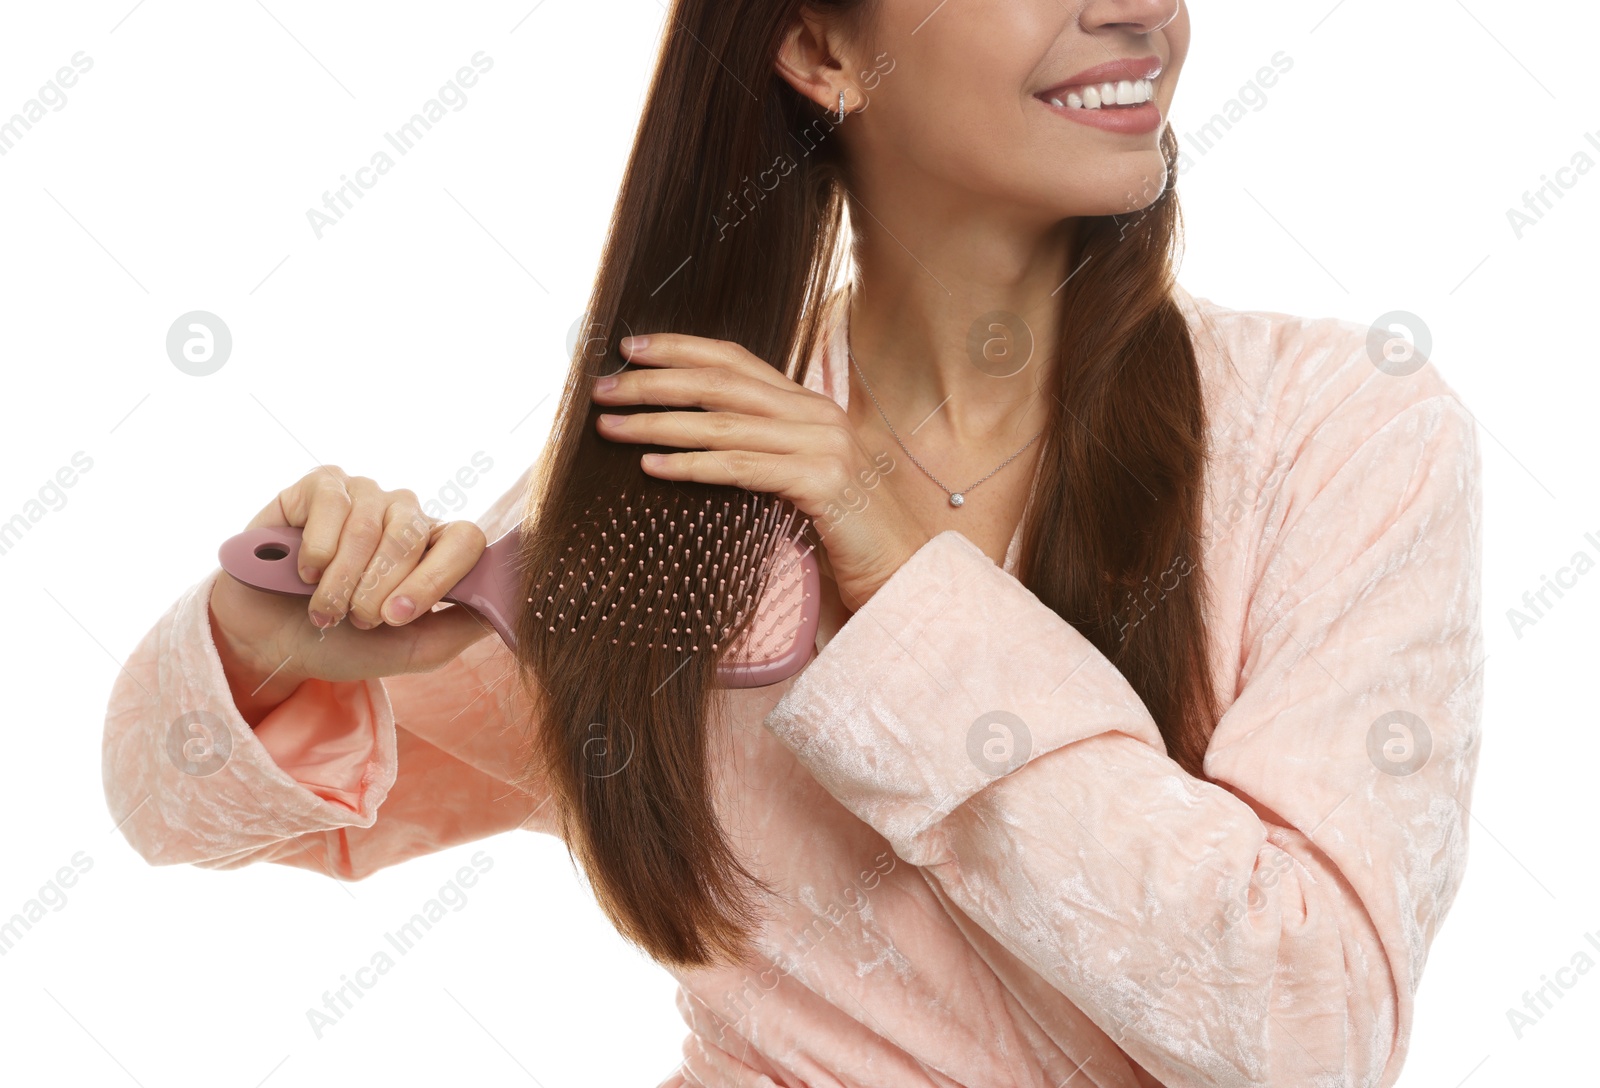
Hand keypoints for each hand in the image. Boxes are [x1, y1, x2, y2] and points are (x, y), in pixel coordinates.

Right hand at [209, 466, 492, 723]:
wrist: (272, 641)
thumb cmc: (346, 643)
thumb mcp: (411, 648)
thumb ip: (461, 625)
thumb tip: (509, 602)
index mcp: (437, 549)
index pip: (466, 540)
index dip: (434, 577)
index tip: (398, 616)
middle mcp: (406, 515)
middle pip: (412, 536)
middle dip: (377, 590)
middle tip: (355, 619)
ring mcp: (366, 495)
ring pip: (368, 528)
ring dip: (341, 582)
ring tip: (325, 608)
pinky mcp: (323, 485)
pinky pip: (332, 508)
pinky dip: (315, 554)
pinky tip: (303, 573)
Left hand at [592, 333, 927, 608]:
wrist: (907, 573)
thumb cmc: (847, 534)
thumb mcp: (801, 479)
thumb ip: (763, 451)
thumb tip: (695, 439)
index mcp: (809, 406)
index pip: (736, 360)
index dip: (681, 349)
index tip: (630, 348)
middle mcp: (817, 414)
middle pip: (721, 383)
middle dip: (654, 383)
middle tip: (602, 389)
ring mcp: (823, 444)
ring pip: (723, 423)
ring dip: (658, 424)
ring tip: (612, 427)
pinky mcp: (822, 482)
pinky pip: (742, 468)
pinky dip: (692, 465)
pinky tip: (652, 467)